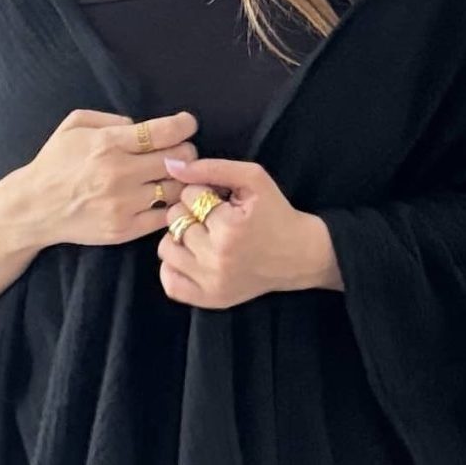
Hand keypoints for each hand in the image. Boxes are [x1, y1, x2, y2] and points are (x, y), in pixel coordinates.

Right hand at [3, 108, 199, 250]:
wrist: (35, 207)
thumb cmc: (56, 163)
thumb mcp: (74, 125)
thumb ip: (111, 119)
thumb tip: (142, 126)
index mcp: (108, 144)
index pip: (163, 132)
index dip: (184, 125)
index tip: (187, 125)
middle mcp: (119, 174)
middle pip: (177, 160)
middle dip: (186, 152)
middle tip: (182, 153)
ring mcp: (124, 204)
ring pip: (176, 190)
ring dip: (182, 181)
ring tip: (175, 177)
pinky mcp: (125, 229)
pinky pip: (164, 217)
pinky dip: (172, 207)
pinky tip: (166, 199)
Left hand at [155, 155, 341, 306]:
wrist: (299, 255)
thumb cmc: (275, 213)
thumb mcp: (252, 178)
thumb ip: (211, 168)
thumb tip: (170, 165)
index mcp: (228, 228)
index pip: (188, 196)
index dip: (202, 191)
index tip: (221, 200)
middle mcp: (216, 259)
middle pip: (175, 221)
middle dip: (190, 212)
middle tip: (212, 218)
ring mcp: (211, 283)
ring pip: (166, 249)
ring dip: (179, 238)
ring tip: (202, 237)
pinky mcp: (209, 299)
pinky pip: (170, 284)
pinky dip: (174, 268)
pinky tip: (192, 258)